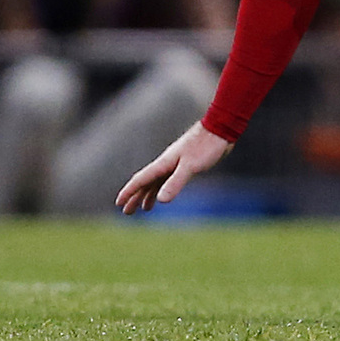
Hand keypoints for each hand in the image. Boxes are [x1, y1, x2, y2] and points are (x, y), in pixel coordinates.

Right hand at [116, 121, 230, 214]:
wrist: (221, 128)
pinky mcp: (187, 164)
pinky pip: (168, 179)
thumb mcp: (190, 166)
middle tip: (126, 212)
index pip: (141, 179)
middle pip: (146, 182)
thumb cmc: (206, 146)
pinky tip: (165, 194)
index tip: (118, 203)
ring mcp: (176, 163)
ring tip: (144, 208)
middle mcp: (166, 163)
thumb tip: (161, 200)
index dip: (129, 192)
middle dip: (135, 197)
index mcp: (164, 163)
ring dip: (149, 194)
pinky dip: (163, 188)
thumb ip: (175, 182)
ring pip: (157, 181)